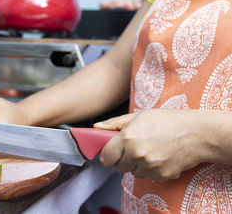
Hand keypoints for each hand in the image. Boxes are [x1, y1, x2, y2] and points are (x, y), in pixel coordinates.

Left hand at [94, 109, 209, 180]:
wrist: (197, 133)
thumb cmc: (168, 121)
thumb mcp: (139, 116)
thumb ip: (115, 124)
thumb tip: (96, 127)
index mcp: (127, 138)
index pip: (106, 157)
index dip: (107, 154)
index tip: (111, 152)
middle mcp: (136, 154)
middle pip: (118, 167)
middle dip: (122, 159)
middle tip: (133, 148)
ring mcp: (149, 166)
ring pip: (133, 173)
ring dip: (137, 165)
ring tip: (150, 150)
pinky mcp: (161, 175)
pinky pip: (148, 176)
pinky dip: (152, 169)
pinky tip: (160, 156)